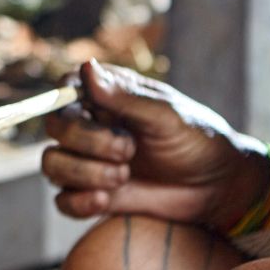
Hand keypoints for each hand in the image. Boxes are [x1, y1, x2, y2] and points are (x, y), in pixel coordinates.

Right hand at [43, 60, 267, 228]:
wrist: (217, 187)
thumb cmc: (196, 139)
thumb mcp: (166, 115)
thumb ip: (124, 97)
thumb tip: (84, 67)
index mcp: (106, 96)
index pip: (64, 90)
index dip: (67, 101)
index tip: (96, 114)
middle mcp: (90, 126)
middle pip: (55, 127)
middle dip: (87, 141)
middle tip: (128, 150)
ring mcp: (88, 161)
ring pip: (52, 164)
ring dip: (85, 173)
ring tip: (123, 176)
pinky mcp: (91, 195)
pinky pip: (62, 201)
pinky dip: (80, 202)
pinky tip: (108, 200)